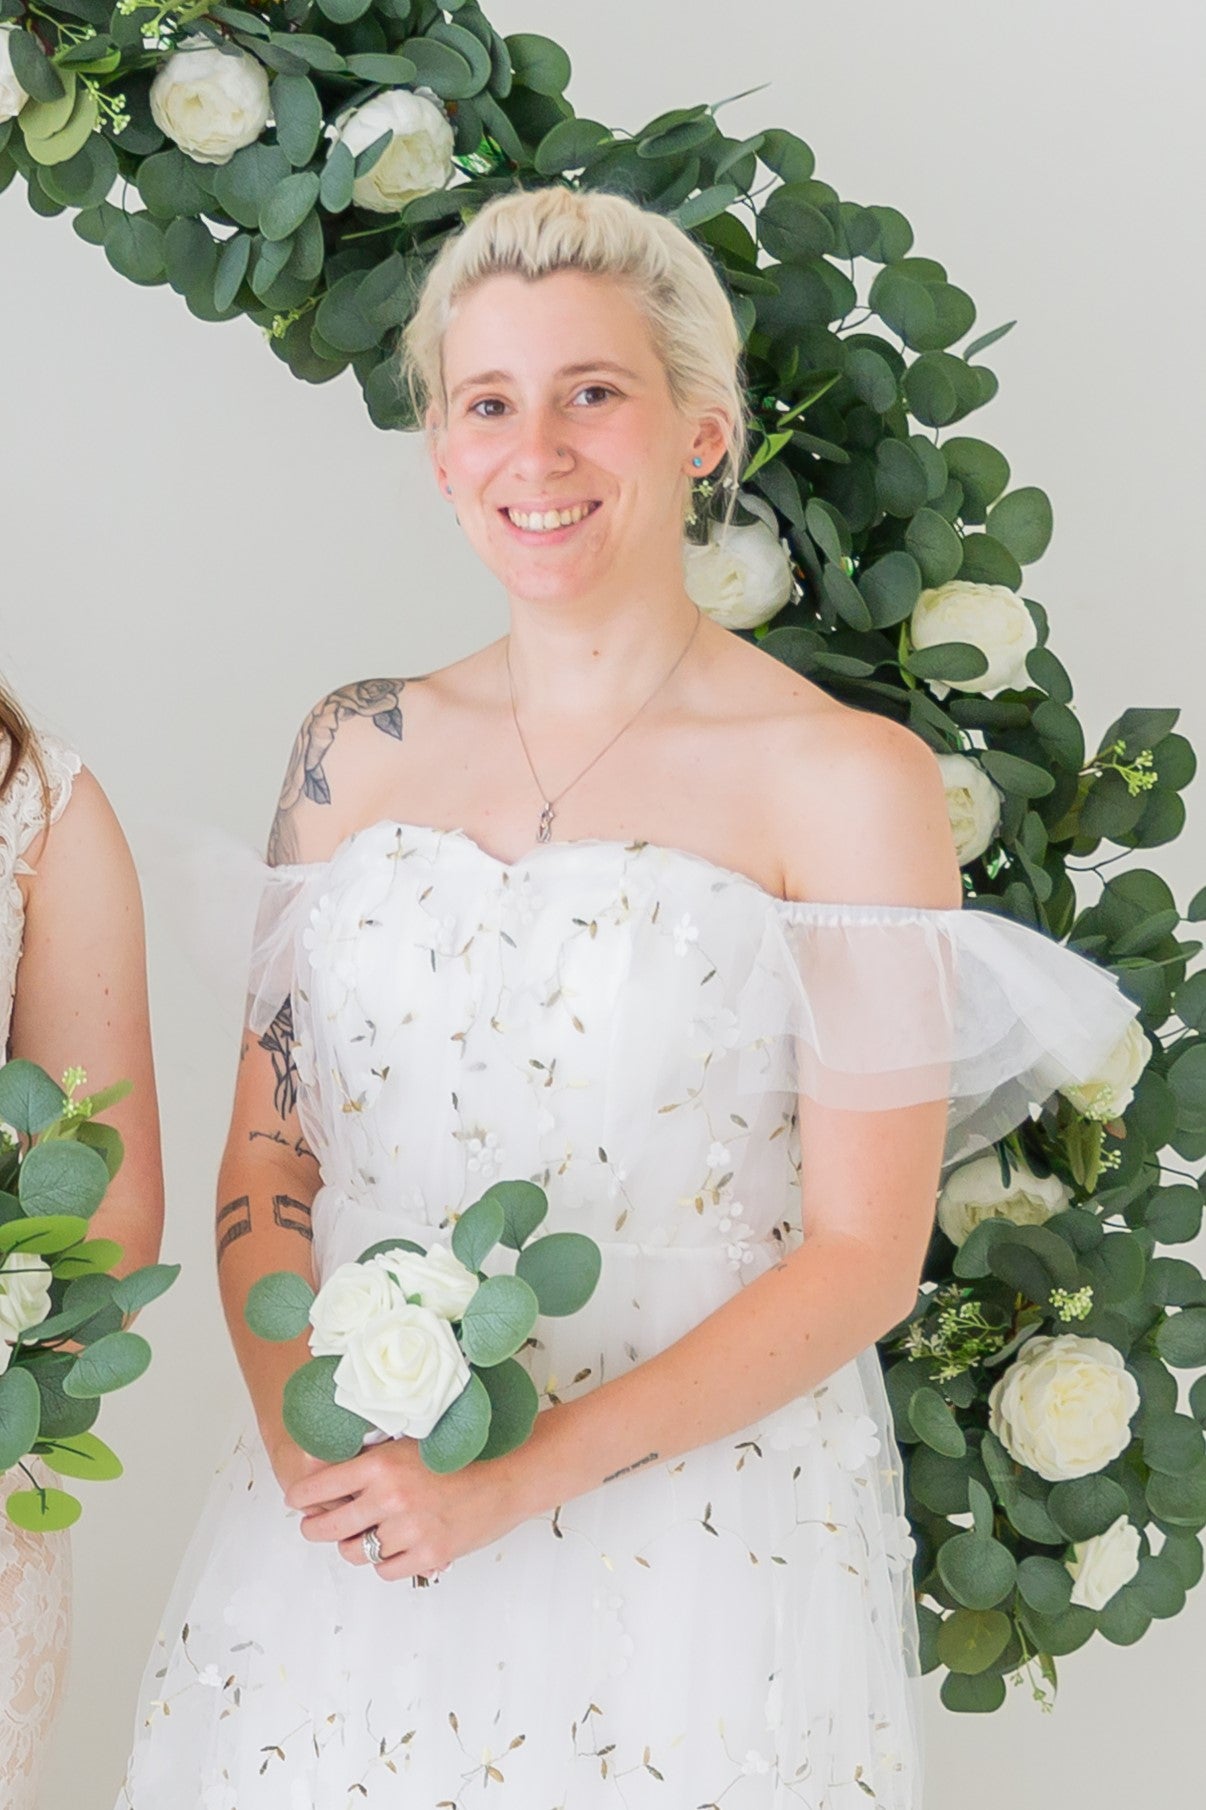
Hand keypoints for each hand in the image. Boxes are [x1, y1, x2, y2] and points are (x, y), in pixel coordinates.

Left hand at [282, 1436, 526, 1582]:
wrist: (509, 1476)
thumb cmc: (463, 1456)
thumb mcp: (413, 1442)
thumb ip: (377, 1458)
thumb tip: (335, 1470)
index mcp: (382, 1465)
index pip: (320, 1486)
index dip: (302, 1497)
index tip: (297, 1502)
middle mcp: (390, 1498)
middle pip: (329, 1527)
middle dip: (315, 1529)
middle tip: (314, 1527)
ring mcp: (409, 1530)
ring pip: (356, 1553)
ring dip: (354, 1547)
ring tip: (362, 1537)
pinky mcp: (427, 1555)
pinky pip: (385, 1570)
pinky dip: (385, 1562)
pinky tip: (394, 1548)